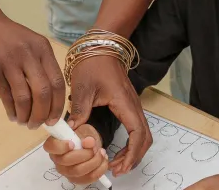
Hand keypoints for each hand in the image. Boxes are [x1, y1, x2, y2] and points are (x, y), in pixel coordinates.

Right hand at [0, 5, 64, 127]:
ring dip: (25, 115)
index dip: (58, 105)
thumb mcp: (29, 44)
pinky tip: (12, 114)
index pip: (57, 82)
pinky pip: (5, 95)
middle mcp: (28, 54)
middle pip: (43, 93)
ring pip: (24, 97)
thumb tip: (46, 101)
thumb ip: (38, 66)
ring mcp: (9, 61)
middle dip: (42, 114)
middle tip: (38, 125)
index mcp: (42, 48)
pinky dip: (11, 110)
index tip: (55, 119)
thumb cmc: (5, 35)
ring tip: (24, 121)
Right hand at [43, 123, 108, 185]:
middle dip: (84, 153)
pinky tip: (103, 159)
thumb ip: (78, 123)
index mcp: (54, 145)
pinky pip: (88, 178)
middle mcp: (57, 160)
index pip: (51, 147)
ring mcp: (67, 172)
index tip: (73, 143)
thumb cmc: (82, 134)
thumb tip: (75, 127)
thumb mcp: (81, 125)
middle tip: (94, 146)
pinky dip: (99, 169)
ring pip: (78, 171)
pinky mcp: (77, 179)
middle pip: (67, 161)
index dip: (61, 146)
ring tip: (101, 151)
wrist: (91, 144)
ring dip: (94, 161)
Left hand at [67, 54, 146, 175]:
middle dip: (133, 157)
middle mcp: (134, 106)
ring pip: (143, 135)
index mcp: (125, 103)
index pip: (137, 134)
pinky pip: (137, 129)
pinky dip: (131, 143)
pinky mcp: (129, 106)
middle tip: (116, 169)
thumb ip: (80, 110)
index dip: (131, 153)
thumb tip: (74, 131)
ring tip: (117, 163)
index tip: (118, 165)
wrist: (102, 47)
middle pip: (145, 138)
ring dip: (133, 151)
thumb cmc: (94, 64)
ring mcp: (133, 106)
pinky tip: (117, 149)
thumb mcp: (83, 87)